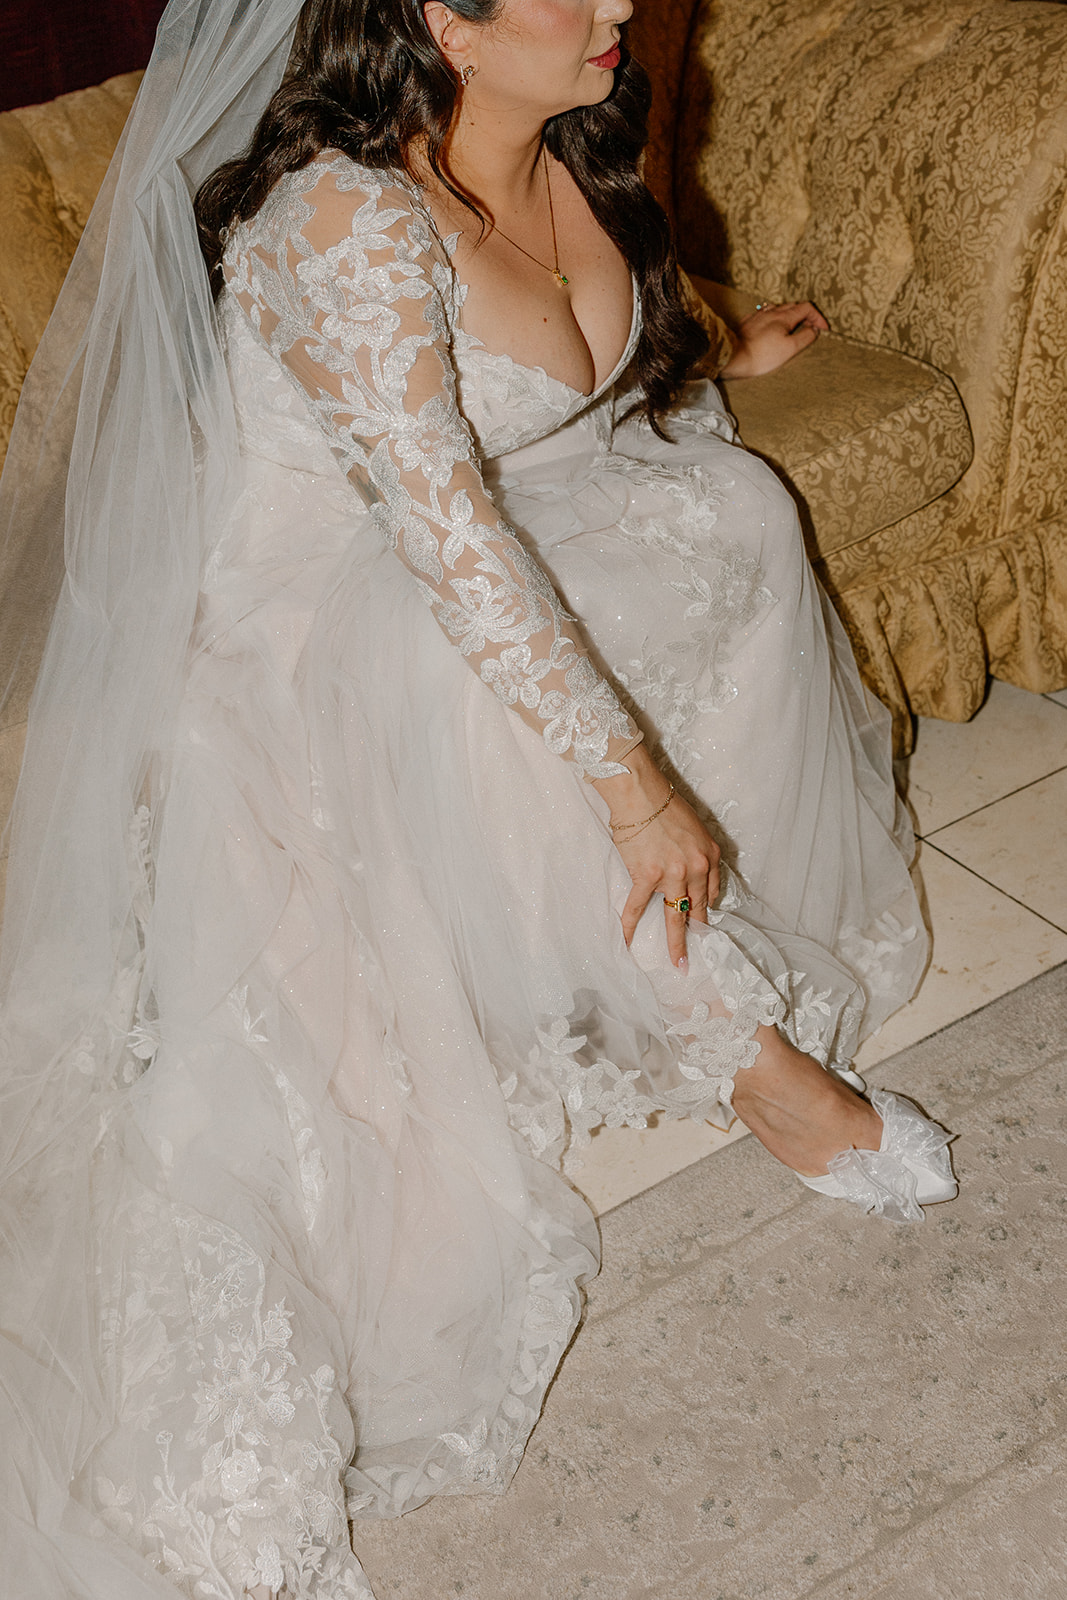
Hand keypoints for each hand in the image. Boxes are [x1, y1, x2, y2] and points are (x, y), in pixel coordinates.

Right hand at [592, 746, 720, 969]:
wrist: (641, 794)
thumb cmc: (664, 804)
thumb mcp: (694, 827)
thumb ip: (695, 851)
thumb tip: (687, 871)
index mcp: (709, 855)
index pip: (711, 890)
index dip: (704, 907)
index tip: (700, 920)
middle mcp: (695, 868)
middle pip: (697, 908)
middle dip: (697, 934)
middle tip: (697, 957)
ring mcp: (671, 874)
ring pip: (675, 915)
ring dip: (676, 942)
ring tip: (678, 963)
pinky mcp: (646, 875)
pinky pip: (637, 906)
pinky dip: (630, 926)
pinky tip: (627, 942)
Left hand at [720, 300, 828, 378]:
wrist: (733, 357)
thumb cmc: (761, 355)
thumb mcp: (790, 348)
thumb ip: (805, 336)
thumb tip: (814, 329)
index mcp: (784, 316)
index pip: (807, 308)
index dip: (818, 317)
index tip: (823, 329)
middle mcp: (771, 312)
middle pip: (793, 306)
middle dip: (805, 315)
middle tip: (810, 327)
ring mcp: (758, 316)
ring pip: (778, 308)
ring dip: (789, 314)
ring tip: (793, 326)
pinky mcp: (747, 323)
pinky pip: (764, 314)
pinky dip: (774, 317)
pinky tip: (772, 325)